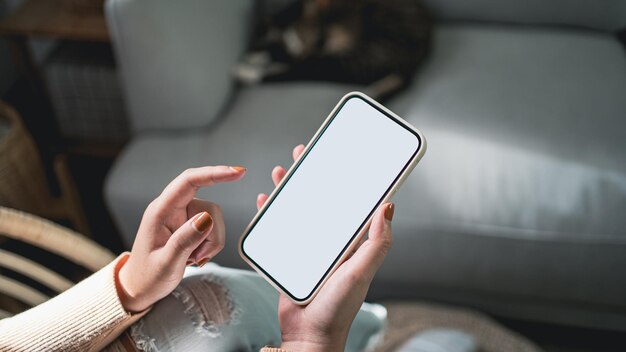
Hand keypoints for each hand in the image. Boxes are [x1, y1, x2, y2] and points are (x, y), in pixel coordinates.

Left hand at [116, 166, 246, 311]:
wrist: (140, 288)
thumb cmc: (147, 276)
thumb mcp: (166, 264)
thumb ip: (185, 240)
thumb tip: (206, 218)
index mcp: (160, 211)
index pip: (189, 182)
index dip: (214, 174)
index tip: (237, 172)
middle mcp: (172, 208)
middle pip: (209, 207)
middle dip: (212, 235)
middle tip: (197, 258)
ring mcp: (182, 216)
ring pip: (215, 219)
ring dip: (210, 243)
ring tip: (192, 258)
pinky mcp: (190, 224)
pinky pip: (214, 228)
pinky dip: (210, 245)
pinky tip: (195, 255)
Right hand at [256, 146, 393, 351]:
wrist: (307, 337)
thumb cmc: (337, 308)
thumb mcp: (360, 272)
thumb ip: (376, 242)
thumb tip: (388, 206)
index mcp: (351, 243)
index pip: (351, 203)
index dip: (346, 179)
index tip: (340, 156)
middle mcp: (331, 243)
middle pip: (321, 200)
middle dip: (312, 175)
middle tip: (304, 153)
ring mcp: (309, 249)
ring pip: (298, 210)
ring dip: (290, 190)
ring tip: (281, 171)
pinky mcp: (289, 258)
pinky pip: (279, 229)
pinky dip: (272, 214)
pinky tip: (265, 201)